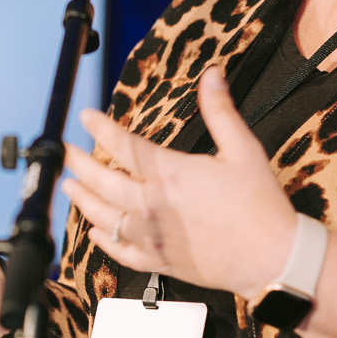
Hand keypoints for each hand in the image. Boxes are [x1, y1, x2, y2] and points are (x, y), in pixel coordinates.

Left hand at [61, 64, 298, 300]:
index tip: (86, 117)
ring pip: (104, 217)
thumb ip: (221, 111)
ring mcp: (153, 236)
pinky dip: (103, 240)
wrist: (272, 259)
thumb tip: (212, 76)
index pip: (124, 145)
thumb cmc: (260, 205)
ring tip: (70, 187)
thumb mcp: (244, 150)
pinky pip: (120, 252)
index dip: (101, 128)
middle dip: (79, 163)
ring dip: (83, 200)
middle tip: (64, 152)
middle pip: (103, 181)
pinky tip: (94, 231)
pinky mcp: (160, 261)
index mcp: (171, 174)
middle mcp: (153, 205)